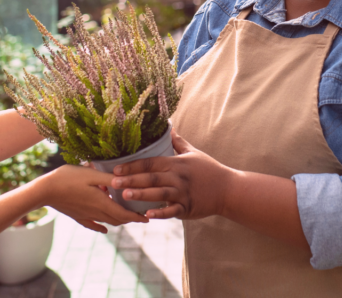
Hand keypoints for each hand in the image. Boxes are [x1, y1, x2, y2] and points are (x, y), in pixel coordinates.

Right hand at [40, 164, 148, 232]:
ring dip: (118, 221)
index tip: (147, 218)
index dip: (137, 217)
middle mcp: (96, 213)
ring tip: (126, 217)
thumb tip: (127, 181)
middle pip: (118, 220)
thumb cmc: (68, 178)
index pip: (125, 215)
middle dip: (130, 219)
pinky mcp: (77, 216)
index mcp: (102, 203)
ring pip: (107, 222)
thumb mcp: (91, 174)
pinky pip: (92, 225)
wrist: (45, 190)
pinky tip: (104, 229)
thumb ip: (109, 178)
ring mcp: (86, 216)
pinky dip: (101, 227)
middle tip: (140, 216)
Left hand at [111, 130, 233, 219]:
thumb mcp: (193, 152)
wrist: (228, 189)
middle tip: (112, 182)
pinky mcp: (188, 208)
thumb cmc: (209, 170)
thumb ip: (178, 142)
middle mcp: (177, 177)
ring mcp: (183, 193)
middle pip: (151, 178)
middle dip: (131, 180)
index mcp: (176, 163)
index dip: (132, 165)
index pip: (150, 162)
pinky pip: (172, 211)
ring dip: (141, 195)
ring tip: (125, 196)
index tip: (116, 168)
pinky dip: (160, 213)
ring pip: (159, 193)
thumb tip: (169, 127)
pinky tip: (147, 215)